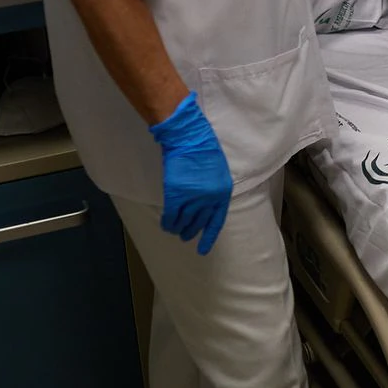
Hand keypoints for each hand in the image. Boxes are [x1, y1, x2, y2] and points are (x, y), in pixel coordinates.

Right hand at [148, 92, 232, 254]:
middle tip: (185, 236)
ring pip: (183, 222)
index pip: (216, 221)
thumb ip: (213, 189)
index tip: (203, 249)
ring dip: (178, 228)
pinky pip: (171, 217)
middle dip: (190, 231)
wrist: (189, 138)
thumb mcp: (217, 171)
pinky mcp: (176, 196)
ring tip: (174, 230)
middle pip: (198, 223)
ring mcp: (193, 199)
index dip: (208, 236)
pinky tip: (166, 225)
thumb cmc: (203, 149)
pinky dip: (167, 222)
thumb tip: (204, 201)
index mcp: (222, 193)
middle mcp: (209, 200)